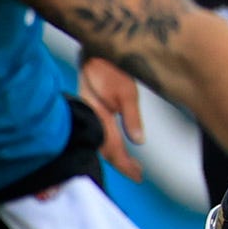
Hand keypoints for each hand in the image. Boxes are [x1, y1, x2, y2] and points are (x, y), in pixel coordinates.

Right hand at [78, 56, 146, 180]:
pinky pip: (98, 133)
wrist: (93, 52)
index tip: (138, 176)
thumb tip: (138, 141)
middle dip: (121, 164)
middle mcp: (91, 120)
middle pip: (106, 150)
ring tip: (132, 166)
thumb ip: (131, 117)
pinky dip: (108, 144)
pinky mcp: (90, 110)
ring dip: (116, 155)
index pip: (112, 149)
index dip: (125, 165)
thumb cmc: (109, 68)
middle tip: (137, 174)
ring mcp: (89, 115)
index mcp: (98, 118)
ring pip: (101, 143)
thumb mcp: (126, 92)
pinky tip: (116, 147)